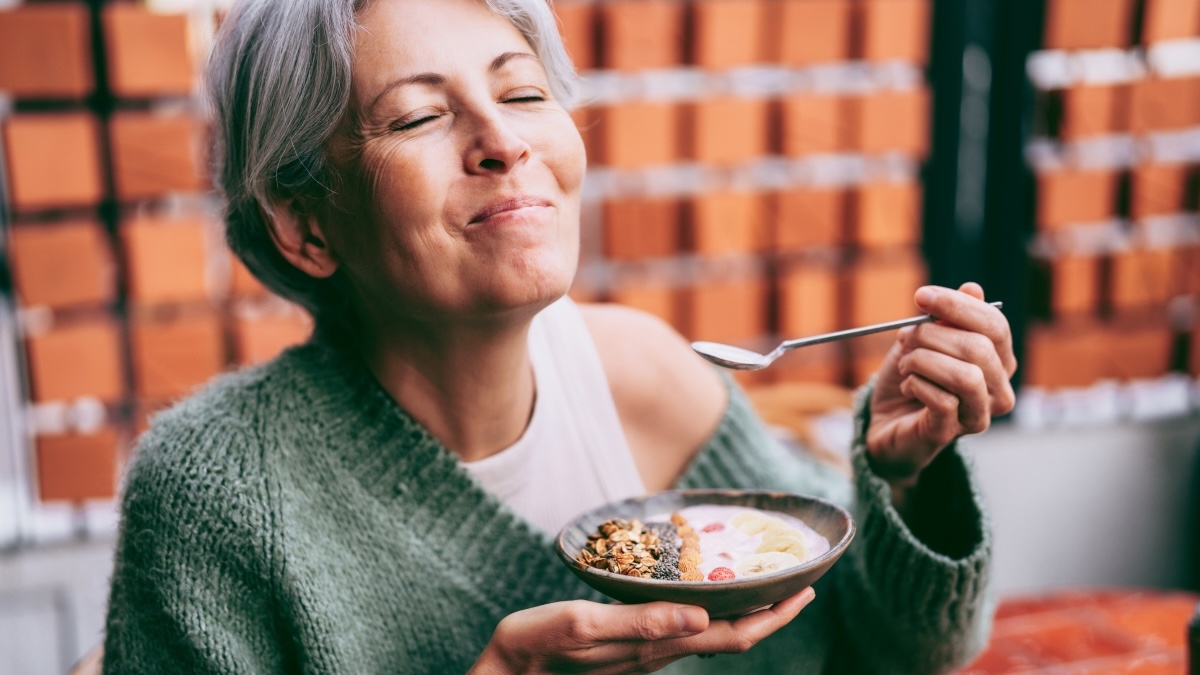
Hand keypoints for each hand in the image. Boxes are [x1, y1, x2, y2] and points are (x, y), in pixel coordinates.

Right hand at [470, 588, 815, 673]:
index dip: (772, 617)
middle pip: (731, 635)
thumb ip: (640, 622)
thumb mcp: (583, 626)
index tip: (805, 591)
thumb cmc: (537, 647)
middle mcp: (659, 650)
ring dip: (745, 609)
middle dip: (770, 612)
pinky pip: (687, 627)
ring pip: (713, 632)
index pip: (732, 636)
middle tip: (801, 580)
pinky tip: (708, 590)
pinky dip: (713, 608)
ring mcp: (646, 649)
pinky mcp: (630, 643)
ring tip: (764, 580)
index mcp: (655, 645)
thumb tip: (700, 615)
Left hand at [867, 283, 1016, 488]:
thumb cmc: (911, 377)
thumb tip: (973, 288)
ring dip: (923, 360)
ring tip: (905, 363)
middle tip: (905, 336)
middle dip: (932, 334)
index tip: (921, 296)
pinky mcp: (950, 433)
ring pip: (965, 376)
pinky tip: (907, 385)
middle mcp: (998, 390)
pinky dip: (916, 384)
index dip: (958, 305)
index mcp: (998, 361)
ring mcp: (977, 415)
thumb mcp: (925, 340)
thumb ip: (949, 318)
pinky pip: (942, 401)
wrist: (885, 421)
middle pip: (979, 349)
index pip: (995, 326)